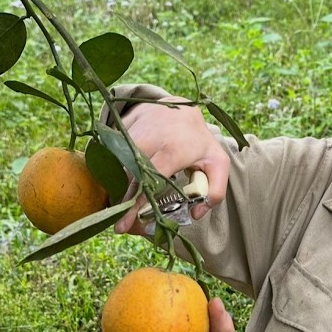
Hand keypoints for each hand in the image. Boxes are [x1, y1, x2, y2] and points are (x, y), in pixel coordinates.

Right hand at [114, 97, 230, 233]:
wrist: (183, 107)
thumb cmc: (200, 141)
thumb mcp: (218, 163)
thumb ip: (216, 191)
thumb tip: (196, 214)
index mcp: (174, 150)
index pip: (151, 180)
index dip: (136, 204)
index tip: (123, 225)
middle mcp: (151, 137)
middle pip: (129, 174)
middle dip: (122, 198)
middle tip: (118, 217)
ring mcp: (135, 128)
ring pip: (119, 162)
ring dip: (117, 183)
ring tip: (121, 196)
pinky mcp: (124, 123)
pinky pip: (114, 149)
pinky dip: (113, 165)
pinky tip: (120, 175)